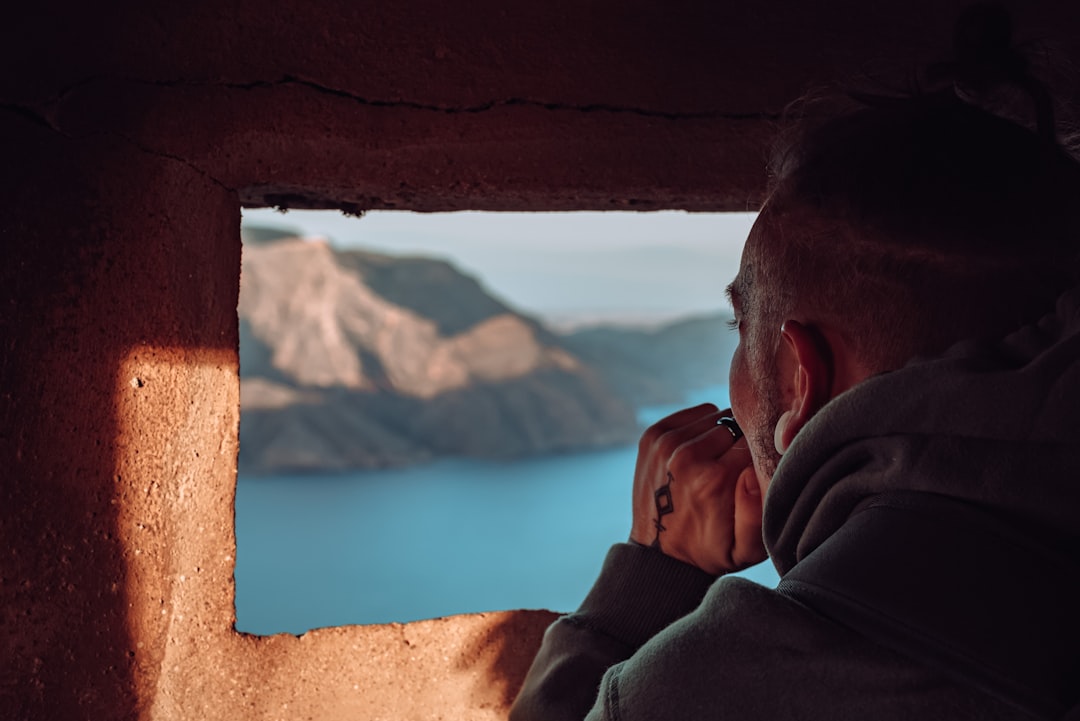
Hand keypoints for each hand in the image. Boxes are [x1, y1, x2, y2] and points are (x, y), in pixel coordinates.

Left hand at [629, 404, 765, 574]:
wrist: (660, 556)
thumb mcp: (746, 549)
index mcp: (714, 479)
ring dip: (723, 434)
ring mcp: (665, 443)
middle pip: (736, 427)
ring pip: (717, 416)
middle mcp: (687, 456)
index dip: (762, 455)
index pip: (756, 443)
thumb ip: (759, 512)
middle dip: (742, 444)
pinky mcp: (652, 435)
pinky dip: (704, 426)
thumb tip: (753, 470)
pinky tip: (702, 452)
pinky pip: (697, 413)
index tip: (757, 473)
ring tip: (718, 463)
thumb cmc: (711, 551)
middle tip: (735, 471)